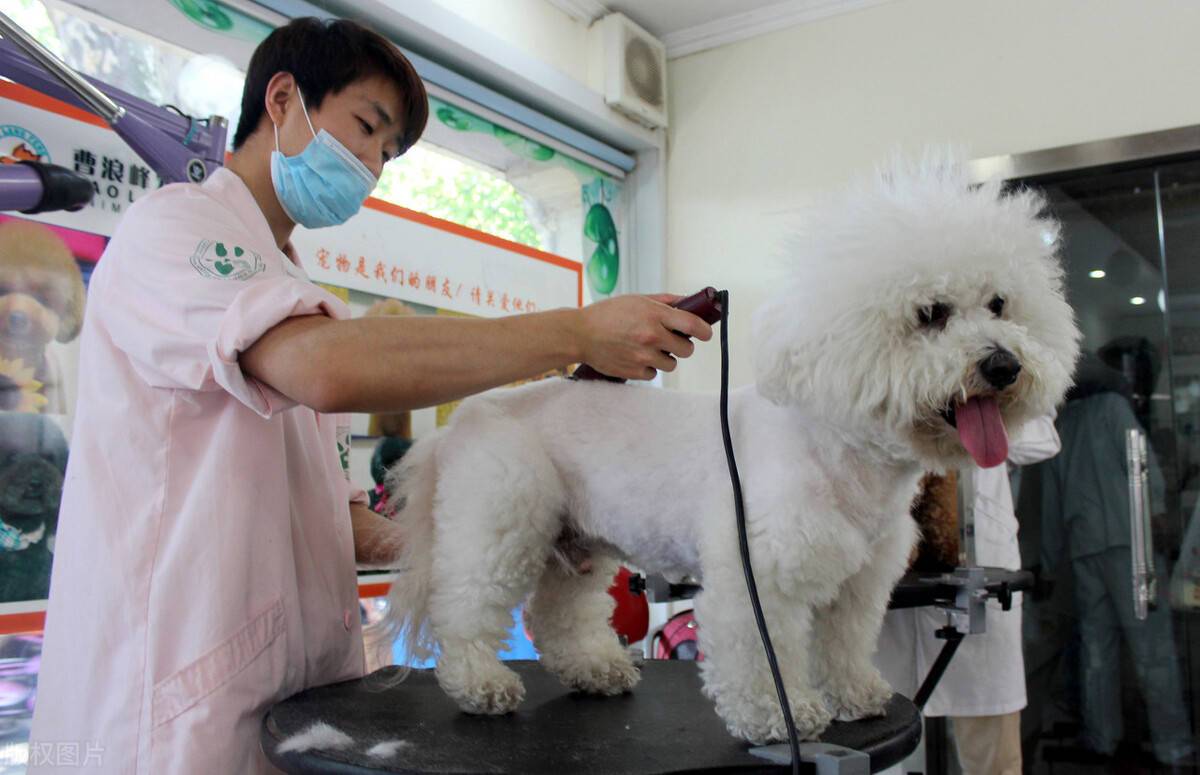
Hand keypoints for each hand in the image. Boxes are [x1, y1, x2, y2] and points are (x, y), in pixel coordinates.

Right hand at [575, 294, 713, 380]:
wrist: (580, 334)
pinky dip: (649, 367)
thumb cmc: (606, 315)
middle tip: (671, 340)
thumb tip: (687, 302)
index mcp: (654, 315)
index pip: (692, 324)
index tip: (705, 333)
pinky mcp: (635, 371)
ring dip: (665, 357)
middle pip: (687, 349)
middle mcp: (651, 336)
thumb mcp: (637, 299)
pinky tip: (637, 356)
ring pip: (672, 364)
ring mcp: (643, 356)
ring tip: (650, 348)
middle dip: (682, 345)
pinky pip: (654, 373)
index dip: (704, 330)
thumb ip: (665, 301)